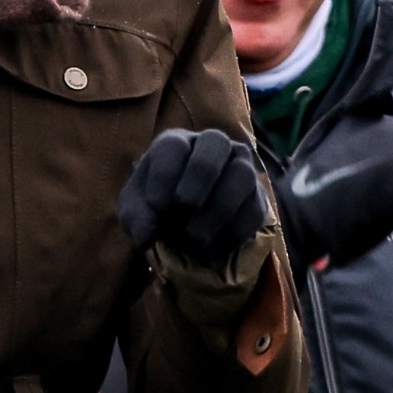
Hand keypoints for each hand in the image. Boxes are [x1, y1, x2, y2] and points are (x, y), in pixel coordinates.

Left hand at [116, 127, 272, 273]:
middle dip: (199, 178)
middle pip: (216, 143)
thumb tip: (149, 235)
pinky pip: (255, 208)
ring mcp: (240, 167)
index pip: (174, 146)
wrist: (182, 227)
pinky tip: (214, 249)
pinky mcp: (257, 197)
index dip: (165, 176)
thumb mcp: (135, 213)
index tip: (157, 208)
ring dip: (218, 210)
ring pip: (242, 174)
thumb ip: (137, 218)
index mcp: (176, 143)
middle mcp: (212, 146)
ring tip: (196, 240)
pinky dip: (235, 232)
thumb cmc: (154, 210)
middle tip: (184, 210)